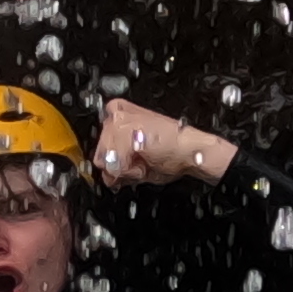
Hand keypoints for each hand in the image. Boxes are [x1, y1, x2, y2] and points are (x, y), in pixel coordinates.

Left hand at [90, 97, 238, 189]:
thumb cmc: (175, 151)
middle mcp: (117, 113)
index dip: (114, 160)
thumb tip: (108, 178)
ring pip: (105, 161)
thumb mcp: (140, 159)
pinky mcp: (123, 132)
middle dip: (119, 167)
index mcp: (121, 114)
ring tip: (145, 161)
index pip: (99, 147)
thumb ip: (119, 165)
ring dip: (125, 170)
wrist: (193, 150)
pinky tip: (145, 163)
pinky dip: (130, 172)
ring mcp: (119, 121)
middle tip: (142, 162)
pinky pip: (115, 166)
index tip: (131, 160)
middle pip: (99, 156)